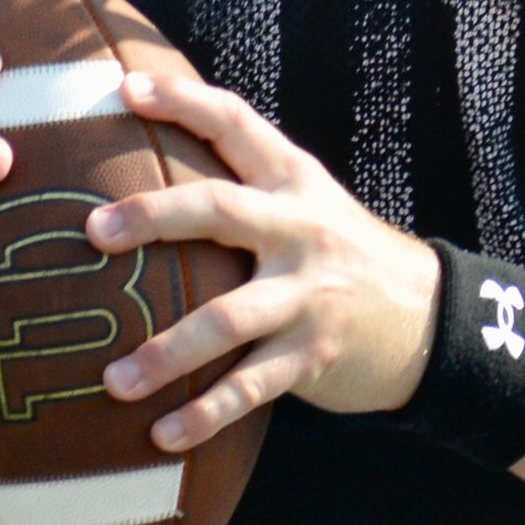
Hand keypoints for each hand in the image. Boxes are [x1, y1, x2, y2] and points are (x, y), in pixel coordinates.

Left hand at [89, 71, 441, 451]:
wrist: (429, 316)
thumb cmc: (342, 254)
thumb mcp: (307, 202)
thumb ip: (246, 185)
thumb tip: (148, 164)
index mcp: (293, 181)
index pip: (235, 123)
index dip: (182, 100)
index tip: (124, 88)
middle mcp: (300, 230)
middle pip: (220, 211)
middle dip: (153, 217)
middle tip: (94, 231)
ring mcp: (307, 295)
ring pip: (227, 319)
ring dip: (166, 353)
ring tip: (112, 381)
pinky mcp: (312, 354)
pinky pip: (249, 389)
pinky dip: (204, 415)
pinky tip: (162, 436)